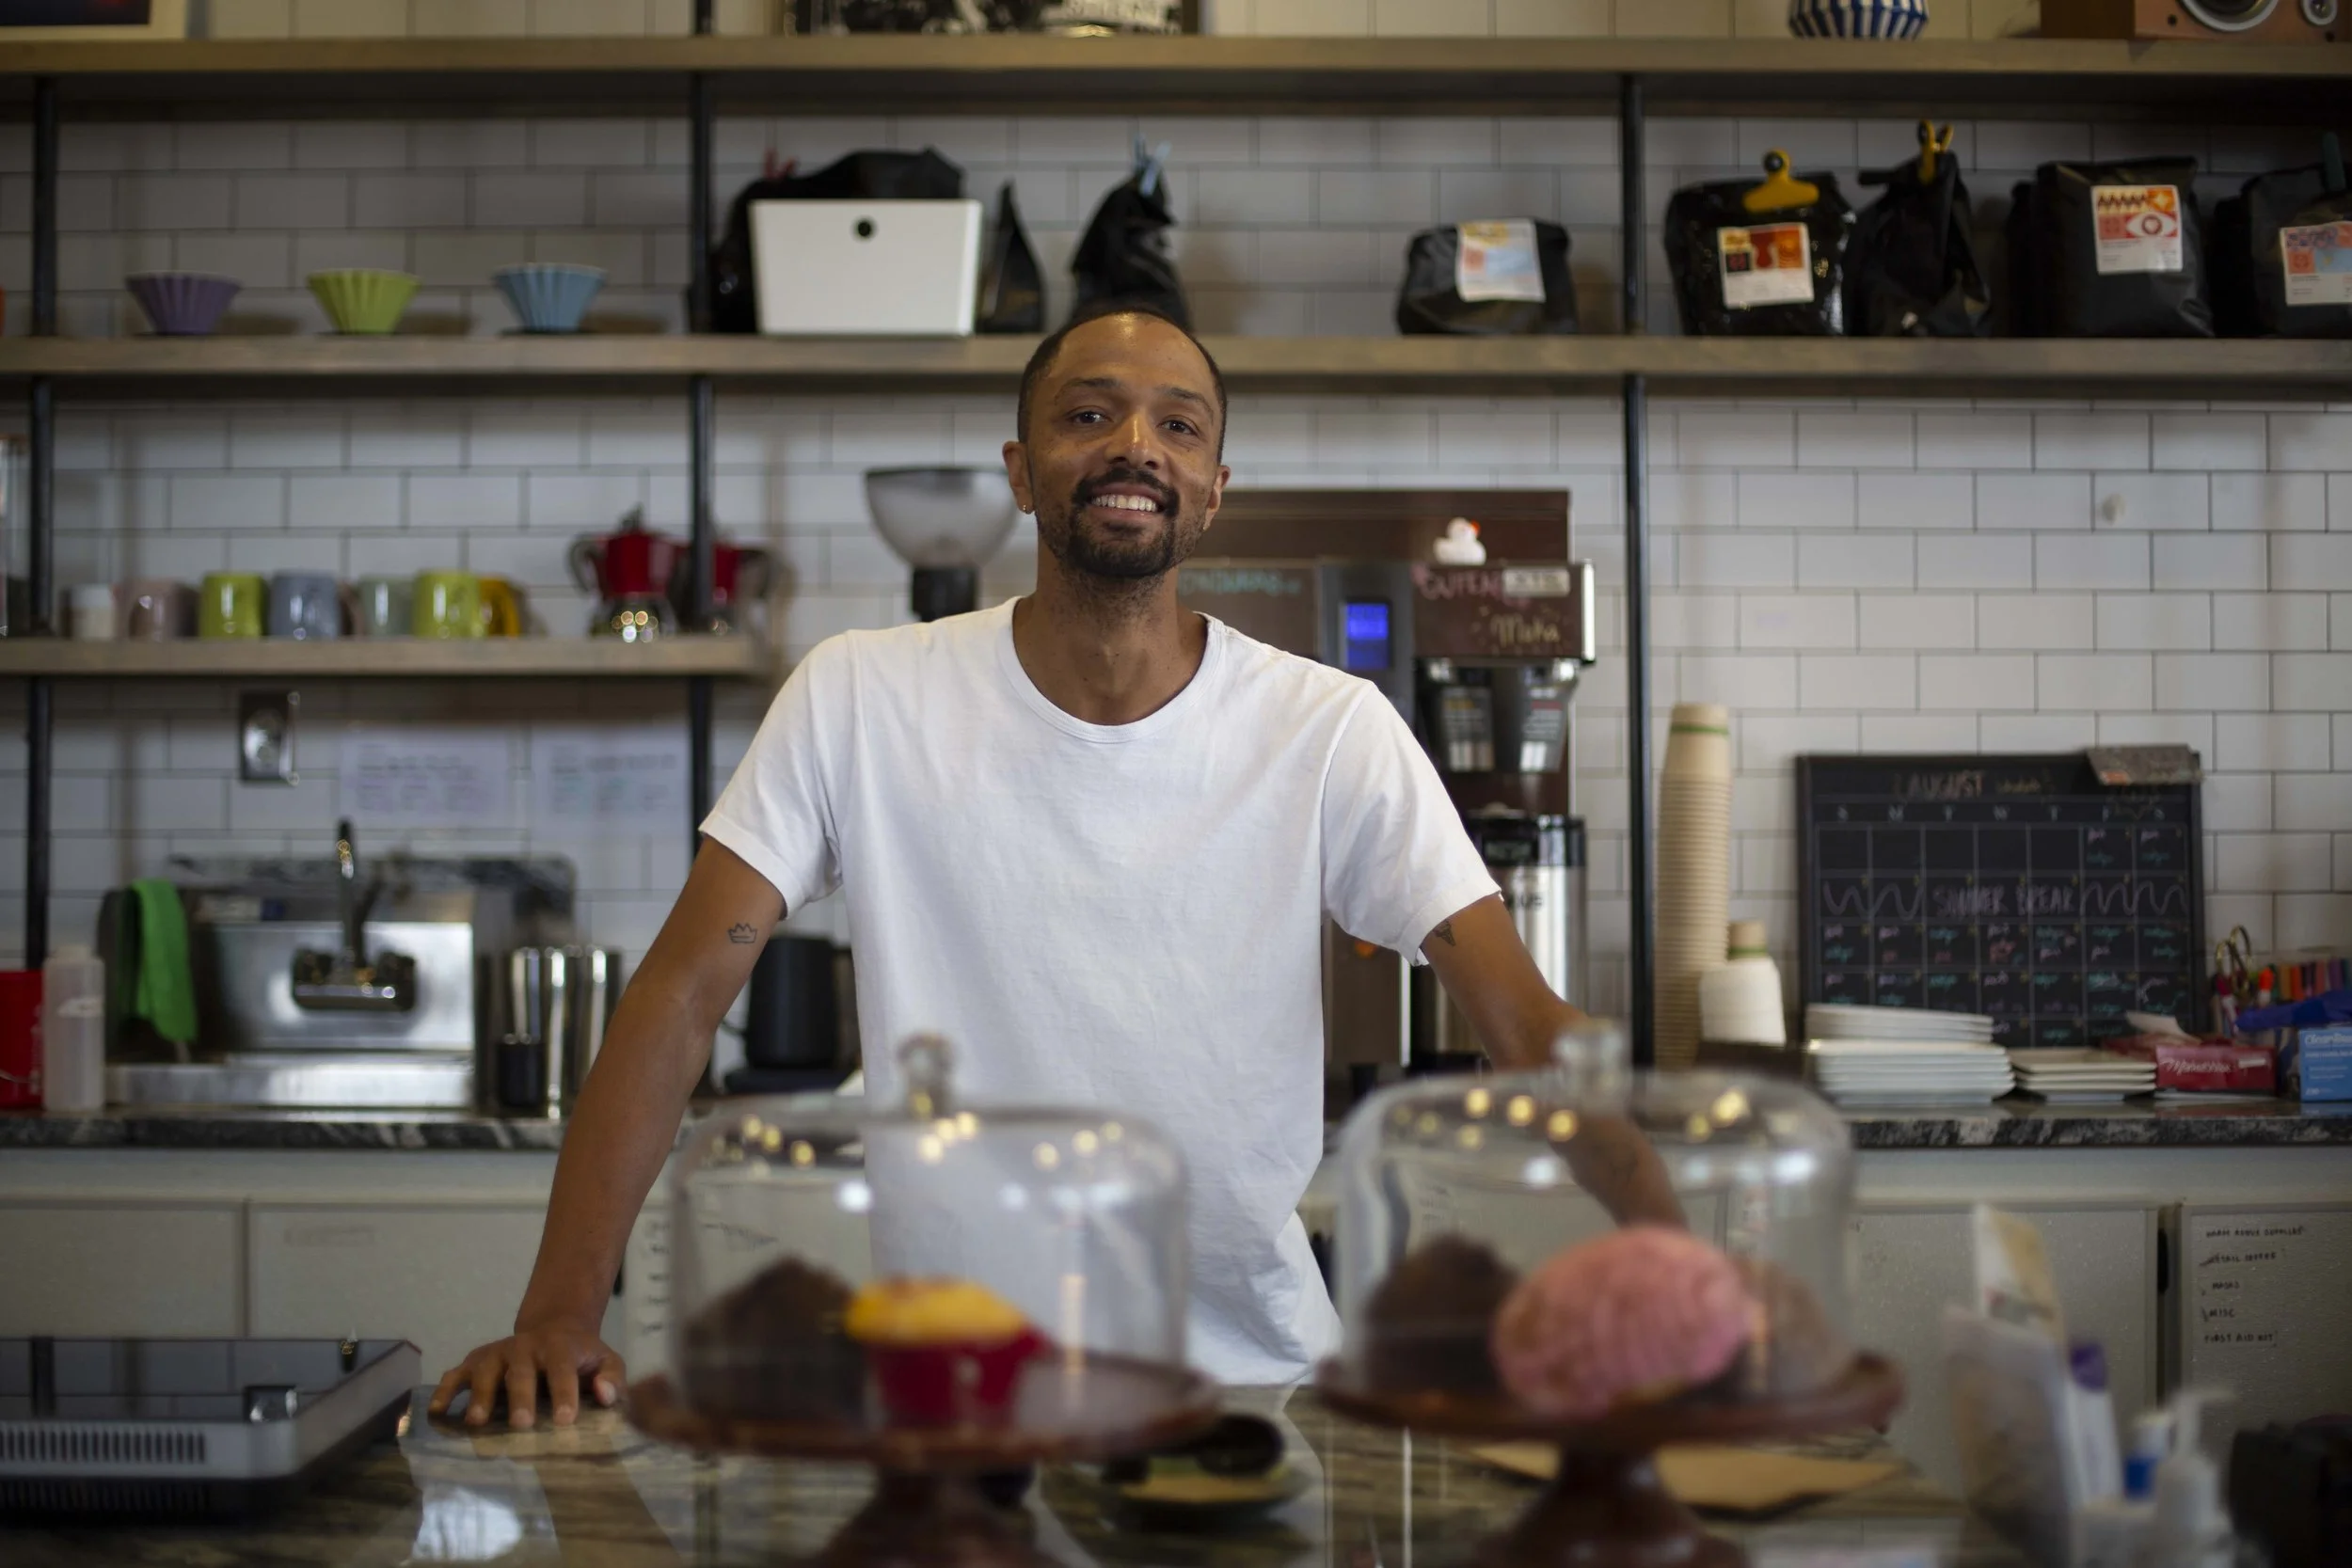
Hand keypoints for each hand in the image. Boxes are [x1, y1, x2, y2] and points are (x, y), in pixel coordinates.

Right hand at [429, 1321, 624, 1429]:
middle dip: (520, 1397)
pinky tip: (436, 1413)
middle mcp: (524, 1347)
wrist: (554, 1329)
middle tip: (521, 1424)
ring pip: (485, 1371)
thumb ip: (612, 1377)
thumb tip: (605, 1394)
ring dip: (481, 1396)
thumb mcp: (606, 1360)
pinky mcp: (474, 1362)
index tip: (566, 1419)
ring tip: (477, 1423)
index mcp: (559, 1347)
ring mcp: (496, 1353)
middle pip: (520, 1371)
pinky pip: (455, 1375)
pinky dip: (445, 1391)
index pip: (562, 1368)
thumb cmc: (581, 1356)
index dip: (564, 1392)